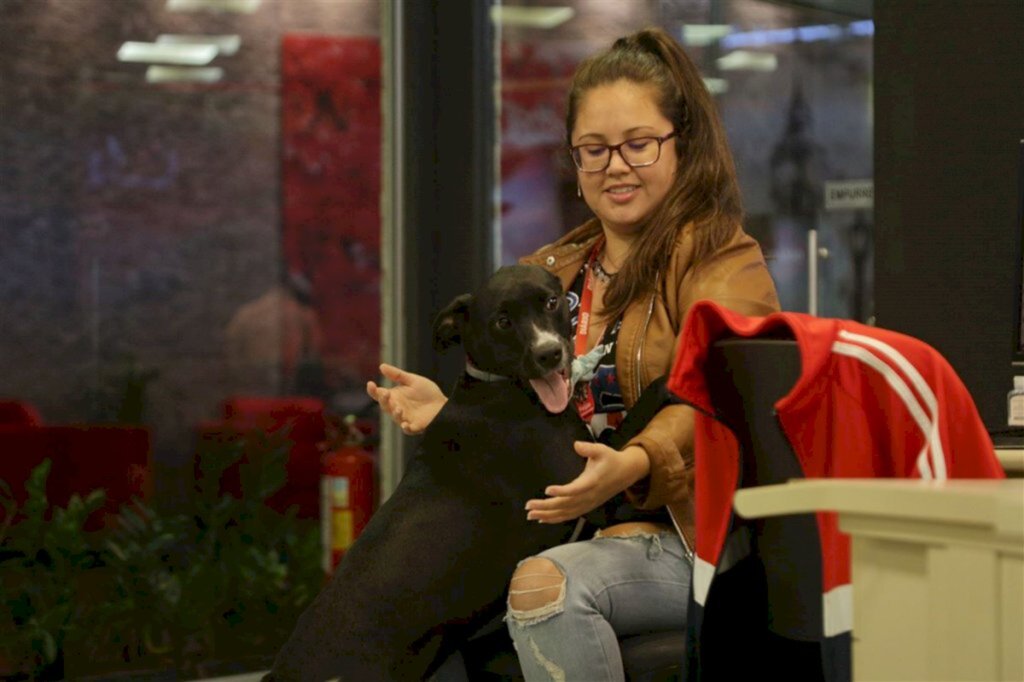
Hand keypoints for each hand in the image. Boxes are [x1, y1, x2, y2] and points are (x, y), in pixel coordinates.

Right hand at [366, 363, 446, 434]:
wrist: (444, 405)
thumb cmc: (427, 393)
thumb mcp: (412, 380)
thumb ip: (397, 375)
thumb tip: (381, 366)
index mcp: (395, 396)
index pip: (380, 394)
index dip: (373, 390)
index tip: (371, 384)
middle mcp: (397, 408)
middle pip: (385, 406)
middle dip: (384, 400)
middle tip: (385, 393)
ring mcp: (405, 418)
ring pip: (395, 418)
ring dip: (395, 413)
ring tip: (398, 408)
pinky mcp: (416, 426)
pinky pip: (408, 429)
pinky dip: (406, 428)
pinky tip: (405, 424)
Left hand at [524, 443, 649, 523]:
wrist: (626, 473)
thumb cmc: (611, 459)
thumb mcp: (602, 449)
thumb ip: (589, 448)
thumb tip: (577, 445)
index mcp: (593, 481)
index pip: (576, 489)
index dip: (562, 491)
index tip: (547, 490)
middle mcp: (589, 496)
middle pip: (566, 504)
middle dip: (546, 506)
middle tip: (528, 505)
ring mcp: (588, 504)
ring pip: (566, 513)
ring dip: (547, 515)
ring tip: (530, 514)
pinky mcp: (586, 507)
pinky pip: (569, 515)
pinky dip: (555, 518)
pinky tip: (542, 519)